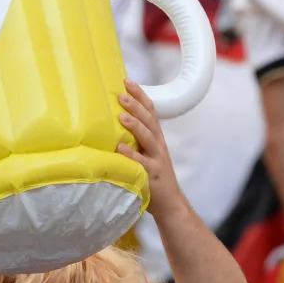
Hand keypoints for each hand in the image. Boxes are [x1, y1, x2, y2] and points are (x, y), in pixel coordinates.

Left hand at [116, 79, 186, 218]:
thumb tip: (113, 121)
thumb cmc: (153, 176)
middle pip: (150, 120)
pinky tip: (119, 147)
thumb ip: (136, 139)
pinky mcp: (153, 175)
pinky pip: (141, 162)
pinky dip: (131, 154)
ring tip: (122, 116)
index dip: (140, 95)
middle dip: (136, 106)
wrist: (170, 202)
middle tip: (121, 94)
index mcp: (156, 137)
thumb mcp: (148, 153)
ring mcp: (157, 159)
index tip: (127, 80)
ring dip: (135, 125)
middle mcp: (158, 145)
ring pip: (148, 138)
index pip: (150, 111)